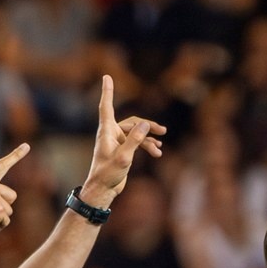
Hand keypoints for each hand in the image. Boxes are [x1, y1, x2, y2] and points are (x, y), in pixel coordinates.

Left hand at [78, 76, 164, 207]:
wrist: (103, 190)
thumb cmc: (107, 174)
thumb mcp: (124, 158)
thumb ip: (135, 140)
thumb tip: (146, 124)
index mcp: (106, 132)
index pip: (107, 106)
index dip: (108, 91)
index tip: (106, 76)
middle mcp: (111, 133)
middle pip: (133, 121)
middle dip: (148, 126)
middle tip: (163, 130)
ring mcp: (117, 141)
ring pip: (137, 132)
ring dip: (150, 138)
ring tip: (160, 146)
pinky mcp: (123, 149)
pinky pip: (138, 141)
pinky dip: (147, 145)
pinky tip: (158, 152)